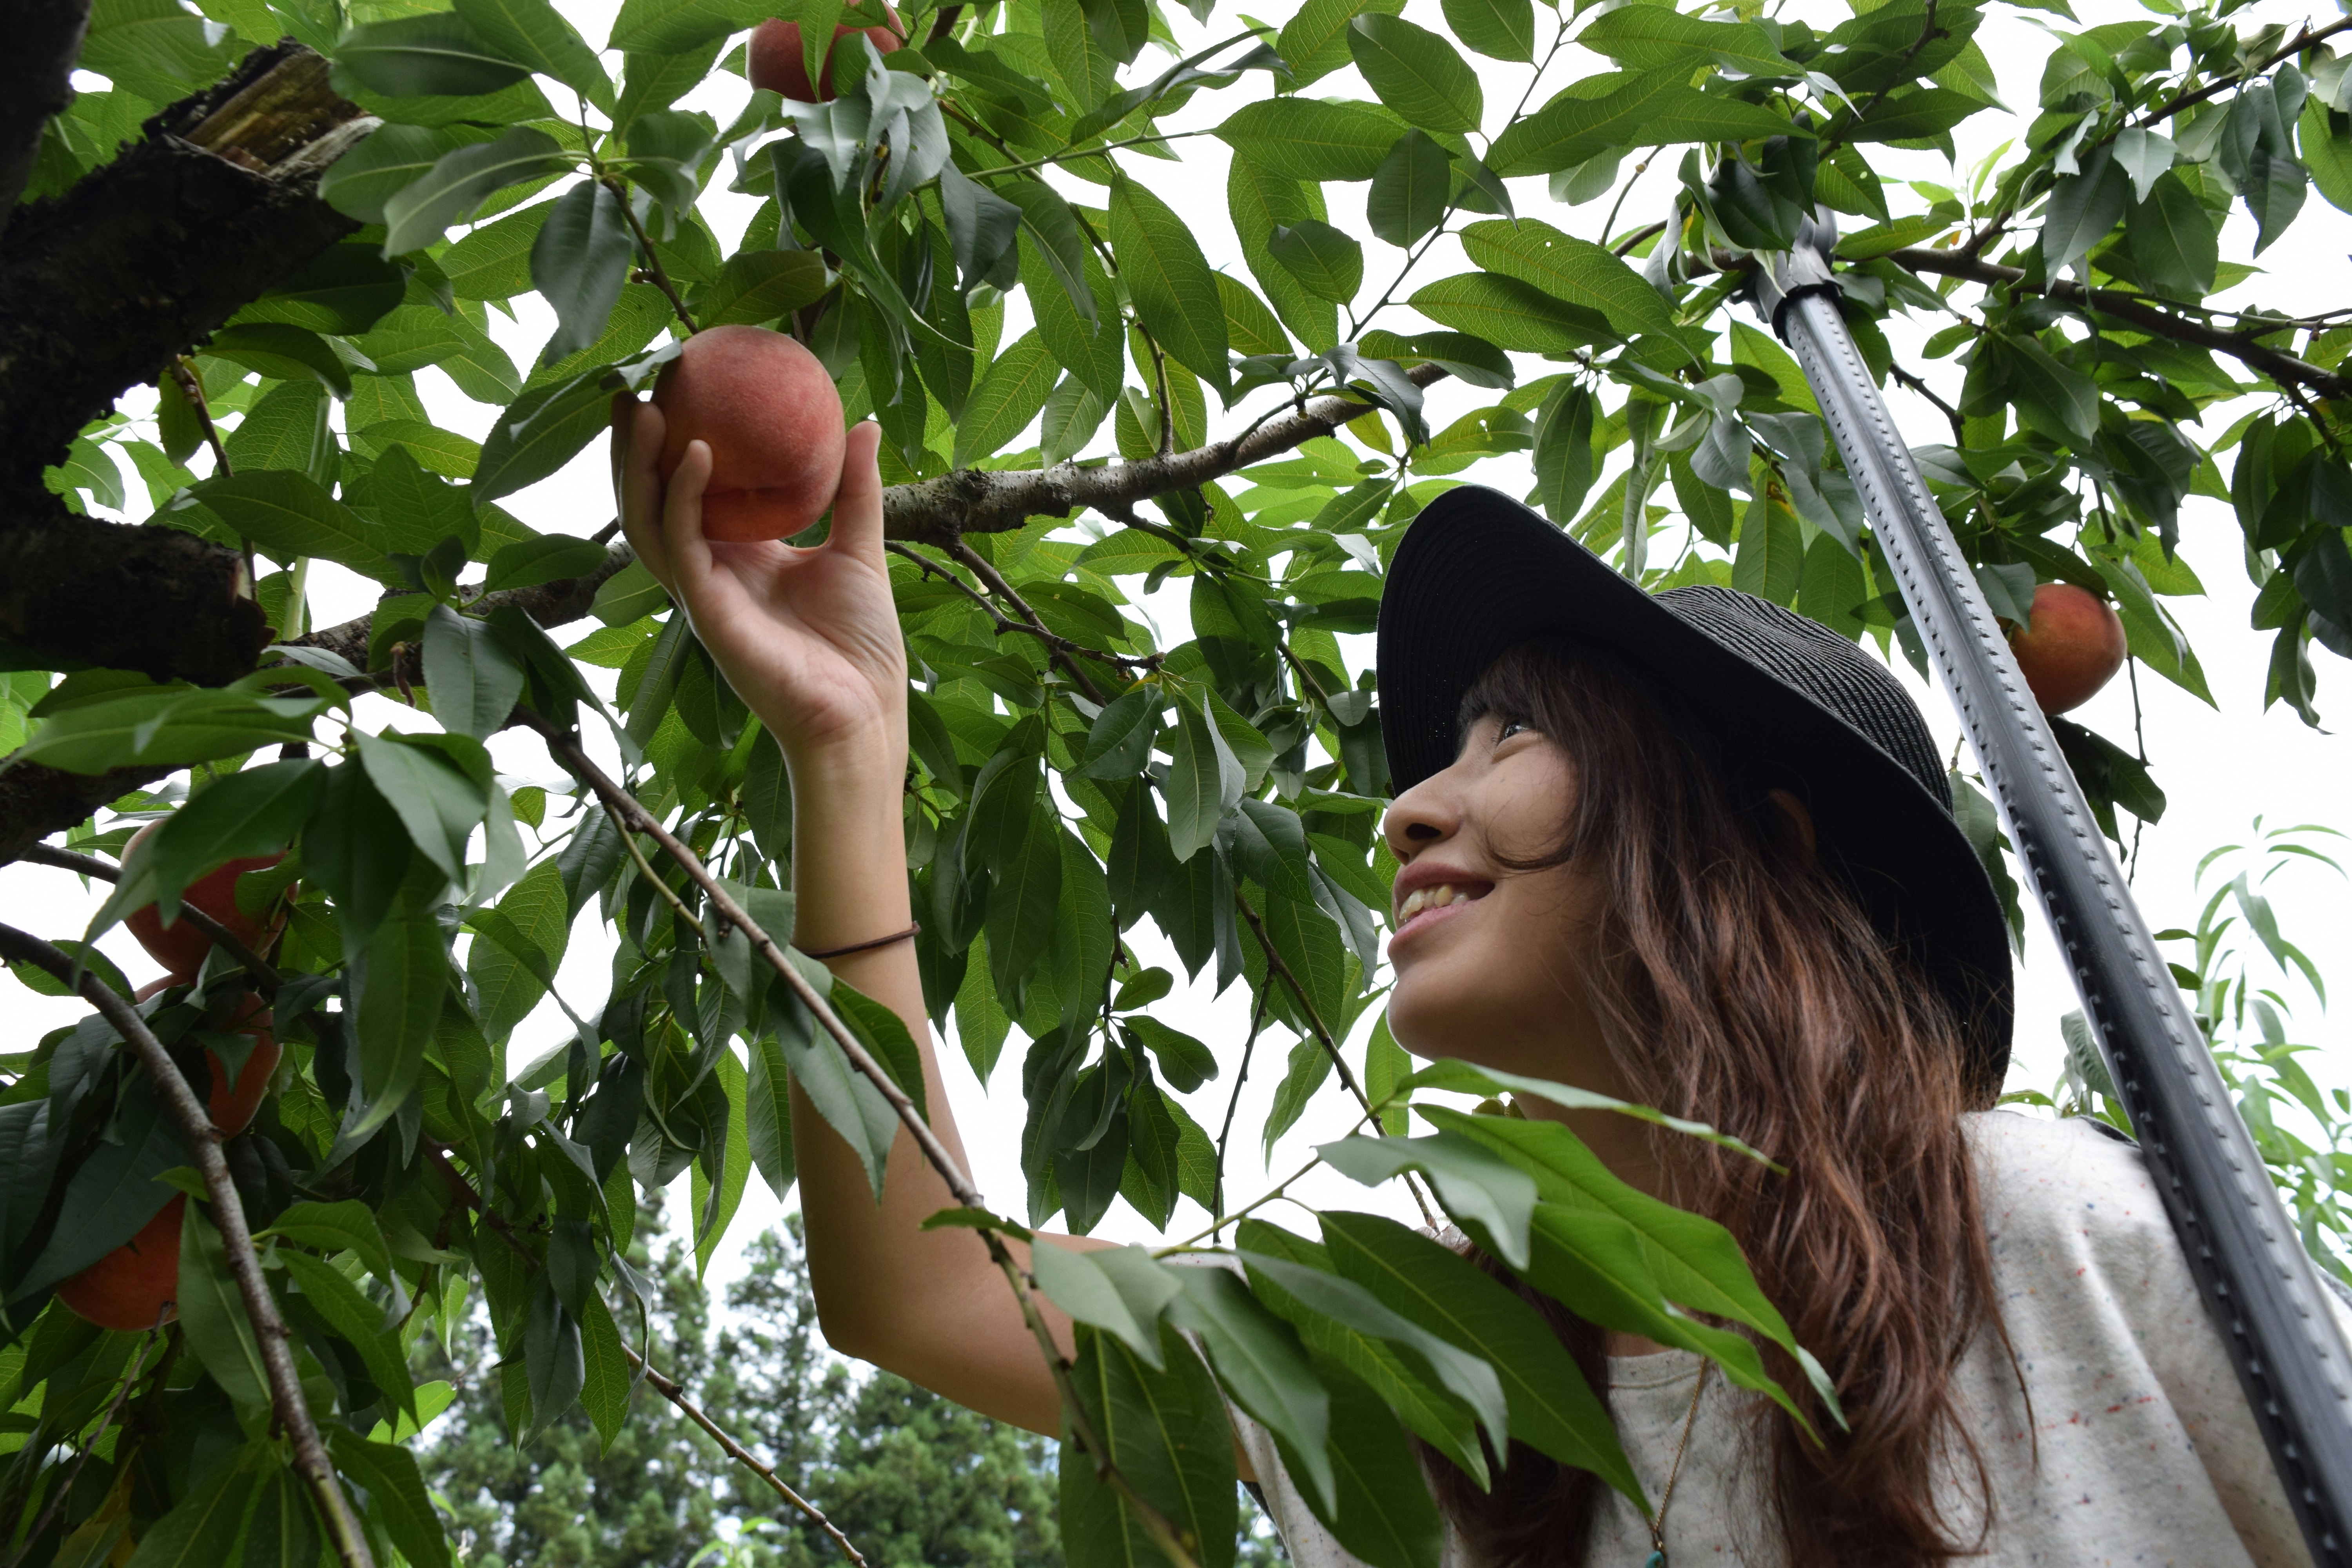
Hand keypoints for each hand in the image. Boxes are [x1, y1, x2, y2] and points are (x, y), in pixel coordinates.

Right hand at [613, 396, 905, 775]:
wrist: (865, 714)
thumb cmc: (861, 646)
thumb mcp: (860, 550)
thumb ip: (855, 491)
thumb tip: (860, 426)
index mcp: (738, 557)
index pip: (687, 492)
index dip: (672, 444)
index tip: (675, 388)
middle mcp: (710, 572)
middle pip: (650, 500)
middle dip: (635, 448)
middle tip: (639, 385)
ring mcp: (703, 593)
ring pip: (646, 521)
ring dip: (642, 464)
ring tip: (649, 405)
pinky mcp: (708, 612)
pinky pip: (683, 546)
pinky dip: (684, 497)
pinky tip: (697, 453)